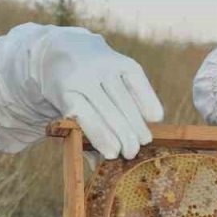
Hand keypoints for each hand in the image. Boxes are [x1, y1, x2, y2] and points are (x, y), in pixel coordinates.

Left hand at [40, 32, 164, 158]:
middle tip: (132, 153)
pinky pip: (139, 83)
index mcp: (64, 89)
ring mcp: (105, 65)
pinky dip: (148, 101)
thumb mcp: (62, 109)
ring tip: (144, 141)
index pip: (85, 115)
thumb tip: (98, 167)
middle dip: (123, 135)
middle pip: (109, 110)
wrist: (66, 49)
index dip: (101, 136)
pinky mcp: (123, 60)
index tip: (114, 154)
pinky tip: (154, 118)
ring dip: (137, 124)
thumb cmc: (67, 90)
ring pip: (126, 100)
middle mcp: (85, 75)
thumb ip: (80, 134)